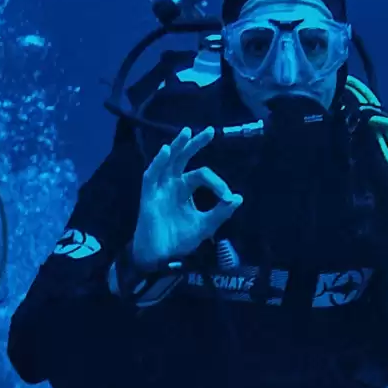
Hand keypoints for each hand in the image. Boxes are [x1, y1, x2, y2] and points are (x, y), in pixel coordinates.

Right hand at [131, 127, 242, 270]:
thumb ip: (221, 212)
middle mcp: (172, 184)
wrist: (162, 257)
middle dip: (195, 144)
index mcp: (186, 189)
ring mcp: (160, 188)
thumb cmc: (179, 240)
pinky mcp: (149, 196)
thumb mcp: (205, 226)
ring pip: (167, 162)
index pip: (202, 175)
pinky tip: (166, 151)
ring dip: (176, 147)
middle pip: (183, 158)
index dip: (217, 182)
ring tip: (186, 132)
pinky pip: (151, 176)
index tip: (227, 197)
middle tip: (210, 131)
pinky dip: (158, 163)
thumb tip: (239, 197)